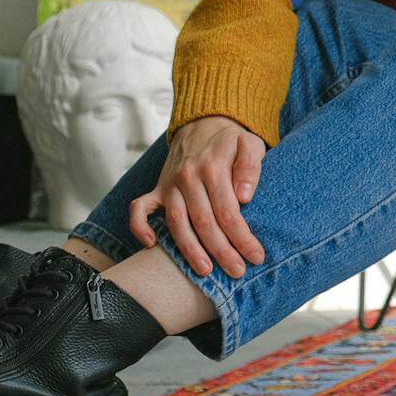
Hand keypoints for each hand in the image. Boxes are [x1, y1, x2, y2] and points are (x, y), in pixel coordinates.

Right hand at [129, 115, 266, 278]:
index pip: (229, 211)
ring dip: (189, 250)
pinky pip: (140, 209)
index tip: (256, 256)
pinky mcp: (157, 189)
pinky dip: (140, 227)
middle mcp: (188, 177)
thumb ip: (250, 166)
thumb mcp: (250, 144)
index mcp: (213, 167)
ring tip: (204, 272)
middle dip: (221, 251)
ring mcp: (170, 184)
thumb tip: (245, 196)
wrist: (203, 124)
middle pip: (204, 222)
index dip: (242, 237)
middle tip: (237, 271)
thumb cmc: (231, 141)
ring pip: (176, 222)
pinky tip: (151, 245)